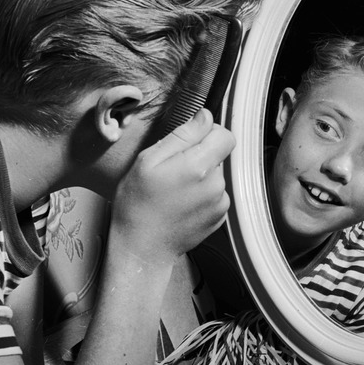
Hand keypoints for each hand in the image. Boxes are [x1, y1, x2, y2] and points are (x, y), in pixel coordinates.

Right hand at [109, 109, 234, 265]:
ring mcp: (220, 203)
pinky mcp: (220, 217)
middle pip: (219, 155)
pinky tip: (182, 204)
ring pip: (216, 174)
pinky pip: (215, 194)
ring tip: (174, 191)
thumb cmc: (138, 204)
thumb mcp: (148, 160)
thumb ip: (182, 135)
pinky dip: (202, 195)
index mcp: (199, 166)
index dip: (209, 132)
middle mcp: (216, 185)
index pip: (225, 135)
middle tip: (173, 170)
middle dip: (200, 155)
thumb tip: (205, 116)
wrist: (142, 248)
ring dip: (201, 176)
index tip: (191, 140)